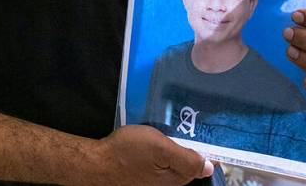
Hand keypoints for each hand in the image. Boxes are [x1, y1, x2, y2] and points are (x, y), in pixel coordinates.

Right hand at [84, 125, 212, 185]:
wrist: (95, 163)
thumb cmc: (128, 153)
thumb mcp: (160, 149)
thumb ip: (185, 159)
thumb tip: (209, 167)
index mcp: (176, 180)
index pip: (200, 166)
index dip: (206, 151)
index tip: (208, 133)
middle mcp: (167, 184)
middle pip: (187, 166)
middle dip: (191, 150)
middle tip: (188, 126)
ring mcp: (154, 180)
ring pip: (173, 164)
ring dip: (175, 149)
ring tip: (173, 129)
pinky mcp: (143, 175)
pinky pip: (160, 164)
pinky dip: (162, 152)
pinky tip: (156, 139)